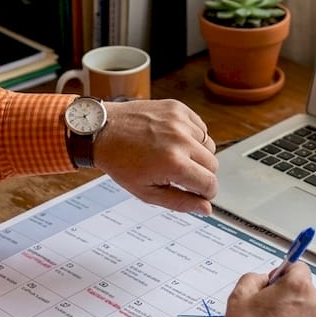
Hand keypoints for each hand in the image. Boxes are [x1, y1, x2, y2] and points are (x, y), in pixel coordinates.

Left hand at [93, 99, 217, 214]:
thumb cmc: (120, 162)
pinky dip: (192, 137)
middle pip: (213, 165)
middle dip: (201, 174)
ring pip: (209, 145)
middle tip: (180, 175)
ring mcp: (180, 121)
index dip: (205, 193)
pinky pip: (200, 128)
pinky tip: (172, 140)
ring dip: (197, 154)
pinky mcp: (178, 108)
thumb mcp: (147, 192)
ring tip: (174, 155)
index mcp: (174, 164)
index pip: (210, 184)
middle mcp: (180, 140)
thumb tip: (206, 208)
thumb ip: (180, 202)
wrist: (102, 130)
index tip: (196, 193)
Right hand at [221, 263, 315, 316]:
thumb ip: (253, 279)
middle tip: (267, 314)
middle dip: (288, 298)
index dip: (282, 275)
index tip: (272, 287)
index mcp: (298, 288)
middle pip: (304, 292)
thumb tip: (264, 280)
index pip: (298, 267)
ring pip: (308, 315)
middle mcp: (315, 306)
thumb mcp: (239, 297)